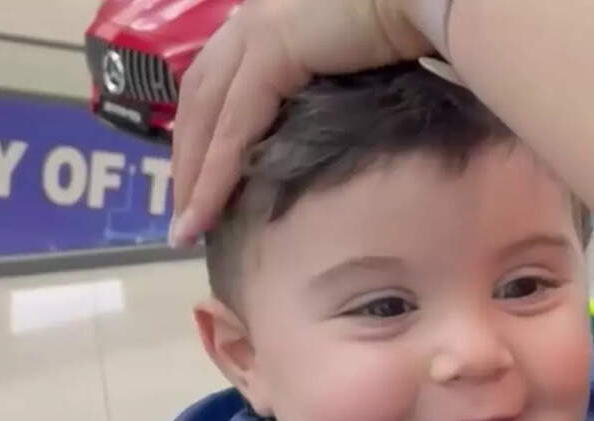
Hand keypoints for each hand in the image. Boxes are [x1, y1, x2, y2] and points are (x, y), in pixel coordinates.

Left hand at [169, 0, 431, 246]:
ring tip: (188, 226)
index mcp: (269, 19)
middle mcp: (252, 20)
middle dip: (187, 159)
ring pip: (206, 116)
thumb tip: (318, 129)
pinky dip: (214, 174)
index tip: (198, 181)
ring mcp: (257, 31)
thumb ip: (322, 84)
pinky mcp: (271, 51)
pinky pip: (232, 127)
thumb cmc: (410, 29)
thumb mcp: (350, 62)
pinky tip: (205, 211)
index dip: (202, 133)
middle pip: (200, 100)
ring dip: (193, 176)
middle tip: (183, 213)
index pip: (218, 83)